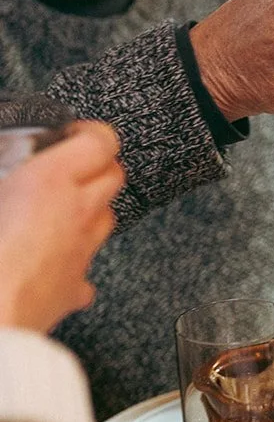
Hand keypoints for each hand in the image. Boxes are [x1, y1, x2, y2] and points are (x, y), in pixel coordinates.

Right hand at [0, 122, 122, 330]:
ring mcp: (81, 251)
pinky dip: (74, 263)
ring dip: (91, 210)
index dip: (91, 133)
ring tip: (60, 212)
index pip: (100, 141)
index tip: (73, 133)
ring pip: (107, 218)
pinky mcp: (74, 288)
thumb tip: (2, 183)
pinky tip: (50, 265)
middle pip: (114, 177)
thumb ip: (2, 177)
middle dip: (99, 168)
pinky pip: (86, 269)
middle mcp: (77, 213)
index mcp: (50, 181)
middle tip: (72, 167)